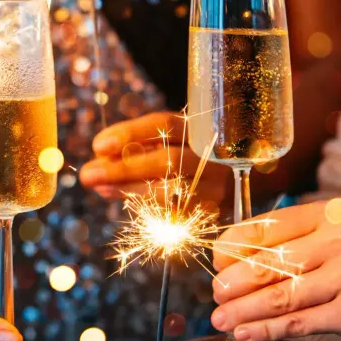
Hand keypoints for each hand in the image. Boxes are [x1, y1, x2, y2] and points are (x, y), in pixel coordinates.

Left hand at [79, 112, 228, 202]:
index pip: (165, 126)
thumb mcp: (176, 136)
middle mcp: (214, 155)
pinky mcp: (214, 213)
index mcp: (203, 126)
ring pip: (169, 192)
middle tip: (88, 173)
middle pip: (166, 161)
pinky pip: (173, 214)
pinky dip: (143, 207)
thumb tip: (99, 158)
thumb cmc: (196, 148)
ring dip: (127, 190)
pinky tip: (120, 197)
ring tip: (99, 186)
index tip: (97, 145)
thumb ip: (141, 144)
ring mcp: (216, 186)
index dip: (129, 134)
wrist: (252, 171)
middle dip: (122, 168)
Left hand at [211, 200, 340, 340]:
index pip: (267, 227)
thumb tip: (237, 256)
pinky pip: (297, 323)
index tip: (217, 262)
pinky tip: (244, 334)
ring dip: (241, 310)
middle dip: (233, 282)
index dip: (233, 246)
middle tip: (214, 294)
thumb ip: (301, 237)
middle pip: (268, 263)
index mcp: (332, 213)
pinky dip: (264, 330)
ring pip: (278, 297)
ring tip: (220, 318)